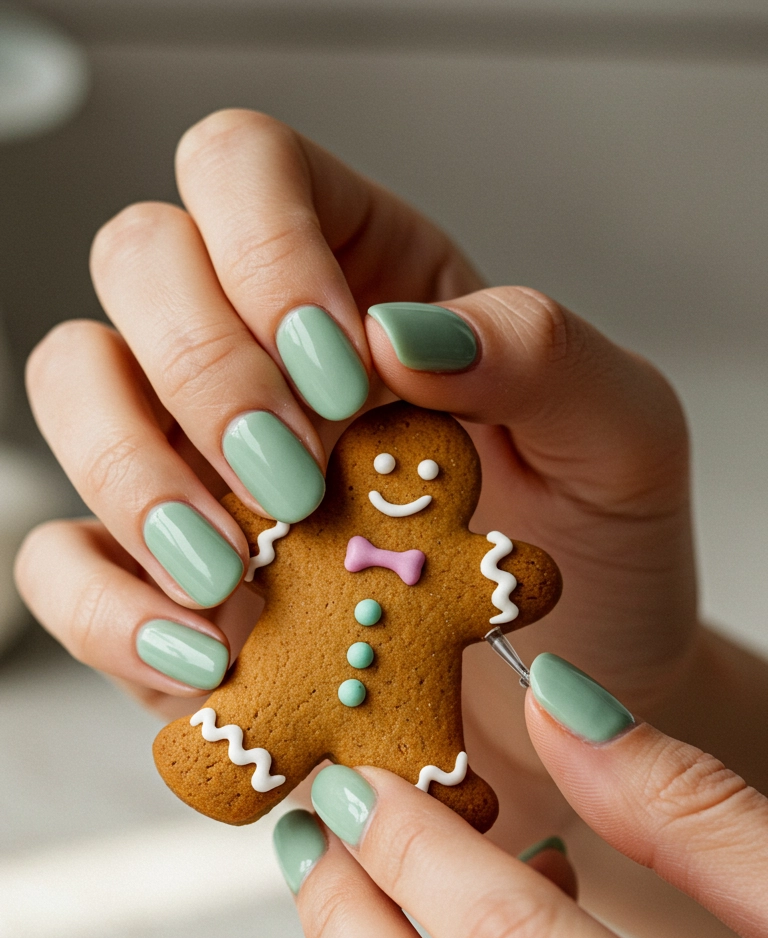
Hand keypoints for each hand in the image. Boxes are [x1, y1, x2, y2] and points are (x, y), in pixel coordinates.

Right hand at [15, 111, 693, 786]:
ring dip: (136, 476)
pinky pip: (66, 565)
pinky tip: (211, 653)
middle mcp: (260, 353)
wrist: (570, 697)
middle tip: (297, 482)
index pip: (246, 171)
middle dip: (204, 371)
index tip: (339, 373)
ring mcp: (197, 463)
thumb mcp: (619, 438)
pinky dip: (114, 607)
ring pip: (75, 390)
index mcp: (365, 277)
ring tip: (246, 573)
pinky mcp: (162, 583)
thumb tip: (398, 332)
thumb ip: (538, 352)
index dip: (263, 247)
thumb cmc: (593, 555)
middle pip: (138, 262)